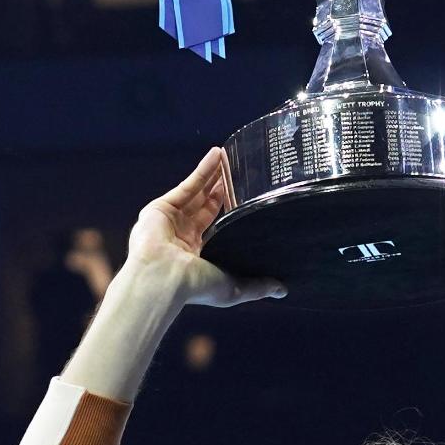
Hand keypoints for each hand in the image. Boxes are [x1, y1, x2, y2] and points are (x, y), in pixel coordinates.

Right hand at [122, 146, 282, 308]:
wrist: (164, 277)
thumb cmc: (196, 286)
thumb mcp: (234, 287)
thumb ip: (257, 286)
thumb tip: (282, 289)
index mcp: (196, 254)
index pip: (216, 226)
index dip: (230, 210)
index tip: (245, 198)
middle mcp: (182, 236)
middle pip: (206, 205)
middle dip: (221, 188)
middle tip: (239, 173)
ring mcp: (171, 220)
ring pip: (197, 192)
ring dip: (213, 175)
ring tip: (229, 158)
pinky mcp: (162, 207)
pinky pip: (188, 184)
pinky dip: (202, 169)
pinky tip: (216, 155)